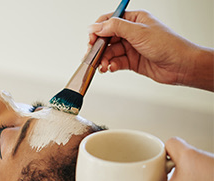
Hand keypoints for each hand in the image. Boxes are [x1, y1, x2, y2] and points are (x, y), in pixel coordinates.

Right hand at [88, 10, 213, 90]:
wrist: (181, 66)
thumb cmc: (168, 45)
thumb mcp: (139, 32)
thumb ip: (115, 28)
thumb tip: (96, 26)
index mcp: (134, 20)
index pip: (109, 20)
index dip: (98, 29)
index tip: (91, 38)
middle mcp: (131, 33)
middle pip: (106, 38)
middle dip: (98, 47)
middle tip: (93, 55)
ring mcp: (131, 47)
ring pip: (109, 52)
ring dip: (103, 59)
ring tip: (103, 65)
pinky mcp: (131, 61)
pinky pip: (115, 62)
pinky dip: (110, 66)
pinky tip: (110, 68)